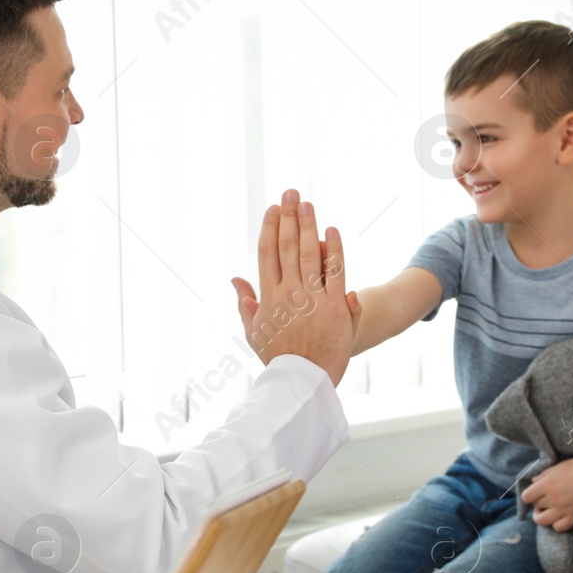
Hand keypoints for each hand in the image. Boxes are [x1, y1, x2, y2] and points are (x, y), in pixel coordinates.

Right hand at [229, 189, 362, 387]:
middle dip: (289, 217)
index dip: (270, 228)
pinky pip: (335, 272)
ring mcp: (312, 298)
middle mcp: (288, 293)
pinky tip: (332, 230)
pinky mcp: (334, 306)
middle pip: (288, 246)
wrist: (304, 380)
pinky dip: (334, 250)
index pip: (267, 254)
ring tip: (307, 203)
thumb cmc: (278, 358)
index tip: (273, 209)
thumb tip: (236, 280)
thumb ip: (246, 304)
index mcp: (268, 297)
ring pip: (311, 254)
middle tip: (291, 193)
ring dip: (309, 225)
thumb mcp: (254, 332)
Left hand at [523, 455, 572, 531]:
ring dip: (543, 516)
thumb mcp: (559, 467)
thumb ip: (544, 475)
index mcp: (547, 484)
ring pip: (542, 520)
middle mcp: (553, 498)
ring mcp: (563, 510)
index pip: (526, 496)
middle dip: (538, 503)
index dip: (529, 495)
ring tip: (550, 510)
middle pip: (536, 507)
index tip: (535, 493)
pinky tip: (561, 516)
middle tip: (546, 499)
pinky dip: (557, 523)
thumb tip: (533, 482)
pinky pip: (558, 527)